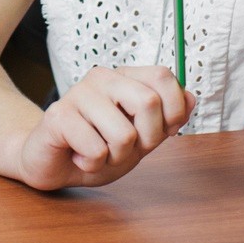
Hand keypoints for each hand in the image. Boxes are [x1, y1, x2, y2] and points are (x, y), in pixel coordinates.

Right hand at [16, 65, 193, 189]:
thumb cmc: (97, 148)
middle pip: (149, 103)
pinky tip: (78, 156)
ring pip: (124, 134)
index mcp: (124, 78)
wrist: (52, 165)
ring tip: (97, 152)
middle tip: (124, 148)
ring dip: (115, 157)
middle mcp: (102, 78)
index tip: (156, 133)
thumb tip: (191, 97)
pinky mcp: (58, 116)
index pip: (164, 77)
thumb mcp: (140, 139)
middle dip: (146, 140)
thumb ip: (166, 120)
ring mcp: (78, 93)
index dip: (172, 111)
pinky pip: (96, 149)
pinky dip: (92, 164)